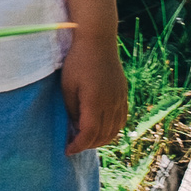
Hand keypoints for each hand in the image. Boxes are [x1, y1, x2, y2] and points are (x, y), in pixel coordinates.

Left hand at [60, 37, 126, 155]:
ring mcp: (120, 99)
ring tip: (86, 139)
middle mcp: (111, 103)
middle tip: (74, 145)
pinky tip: (101, 129)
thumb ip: (71, 110)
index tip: (67, 150)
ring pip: (114, 130)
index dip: (78, 146)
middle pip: (102, 136)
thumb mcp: (67, 86)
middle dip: (87, 145)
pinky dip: (112, 129)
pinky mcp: (123, 94)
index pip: (89, 134)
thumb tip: (75, 127)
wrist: (98, 40)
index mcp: (95, 102)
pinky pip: (121, 120)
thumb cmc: (77, 61)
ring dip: (100, 139)